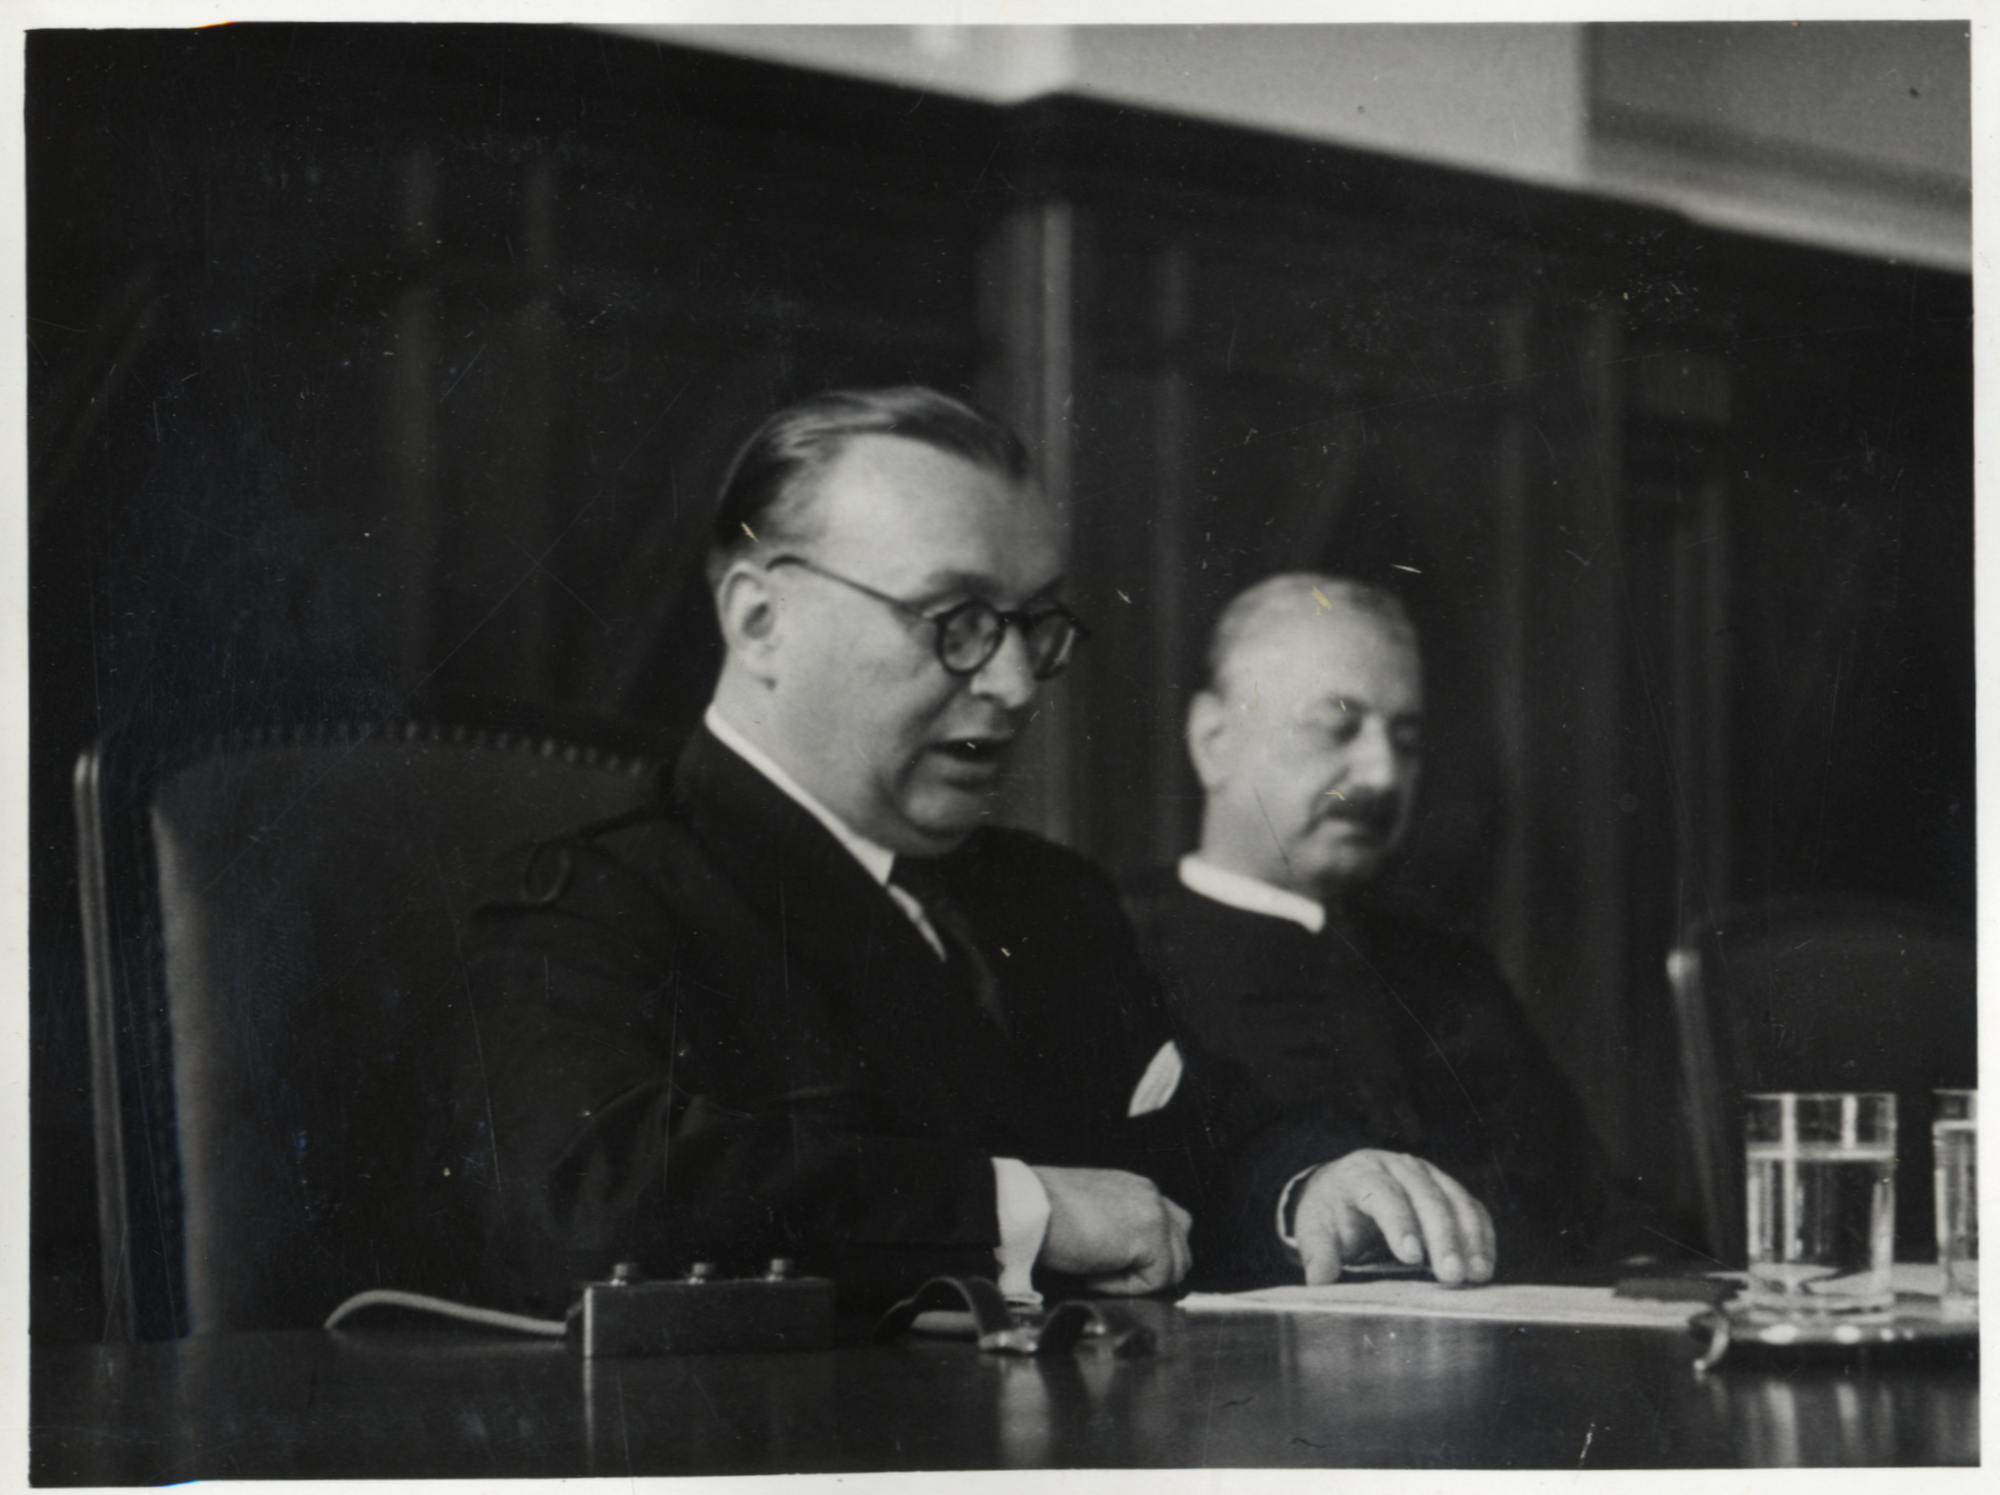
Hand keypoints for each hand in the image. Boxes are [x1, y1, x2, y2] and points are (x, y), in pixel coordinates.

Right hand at [1029, 1165, 1192, 1293]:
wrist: (1026, 1207)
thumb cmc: (1043, 1213)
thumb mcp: (1089, 1215)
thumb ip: (1117, 1230)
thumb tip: (1126, 1261)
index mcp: (1134, 1189)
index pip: (1170, 1228)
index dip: (1146, 1258)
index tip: (1114, 1269)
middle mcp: (1149, 1195)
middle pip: (1181, 1248)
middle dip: (1151, 1271)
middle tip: (1109, 1275)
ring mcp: (1154, 1212)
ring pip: (1175, 1267)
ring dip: (1139, 1279)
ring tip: (1099, 1273)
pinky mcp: (1150, 1234)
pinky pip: (1155, 1280)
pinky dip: (1125, 1287)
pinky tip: (1094, 1274)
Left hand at [1292, 1150, 1494, 1287]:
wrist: (1344, 1190)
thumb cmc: (1331, 1213)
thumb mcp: (1315, 1229)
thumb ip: (1318, 1251)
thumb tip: (1319, 1278)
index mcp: (1361, 1173)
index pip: (1382, 1193)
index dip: (1399, 1222)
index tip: (1411, 1257)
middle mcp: (1397, 1166)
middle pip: (1425, 1195)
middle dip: (1441, 1236)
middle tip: (1451, 1276)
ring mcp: (1427, 1174)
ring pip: (1454, 1198)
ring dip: (1469, 1237)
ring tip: (1476, 1275)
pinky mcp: (1447, 1189)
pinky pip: (1471, 1208)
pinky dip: (1481, 1236)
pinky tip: (1484, 1266)